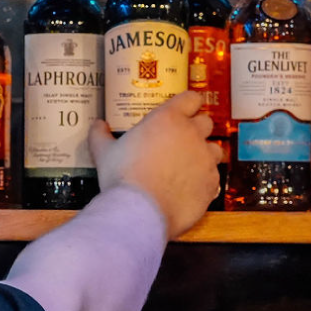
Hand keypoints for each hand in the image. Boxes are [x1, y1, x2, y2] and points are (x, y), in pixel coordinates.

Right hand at [88, 92, 222, 238]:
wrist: (139, 211)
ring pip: (214, 149)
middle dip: (195, 128)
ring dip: (203, 154)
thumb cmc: (122, 177)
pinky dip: (203, 180)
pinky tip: (187, 188)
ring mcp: (205, 159)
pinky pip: (213, 177)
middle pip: (205, 122)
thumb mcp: (104, 152)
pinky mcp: (211, 183)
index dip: (187, 104)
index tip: (182, 110)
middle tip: (179, 140)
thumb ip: (100, 135)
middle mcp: (192, 134)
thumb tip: (97, 125)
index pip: (190, 98)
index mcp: (168, 119)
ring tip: (187, 165)